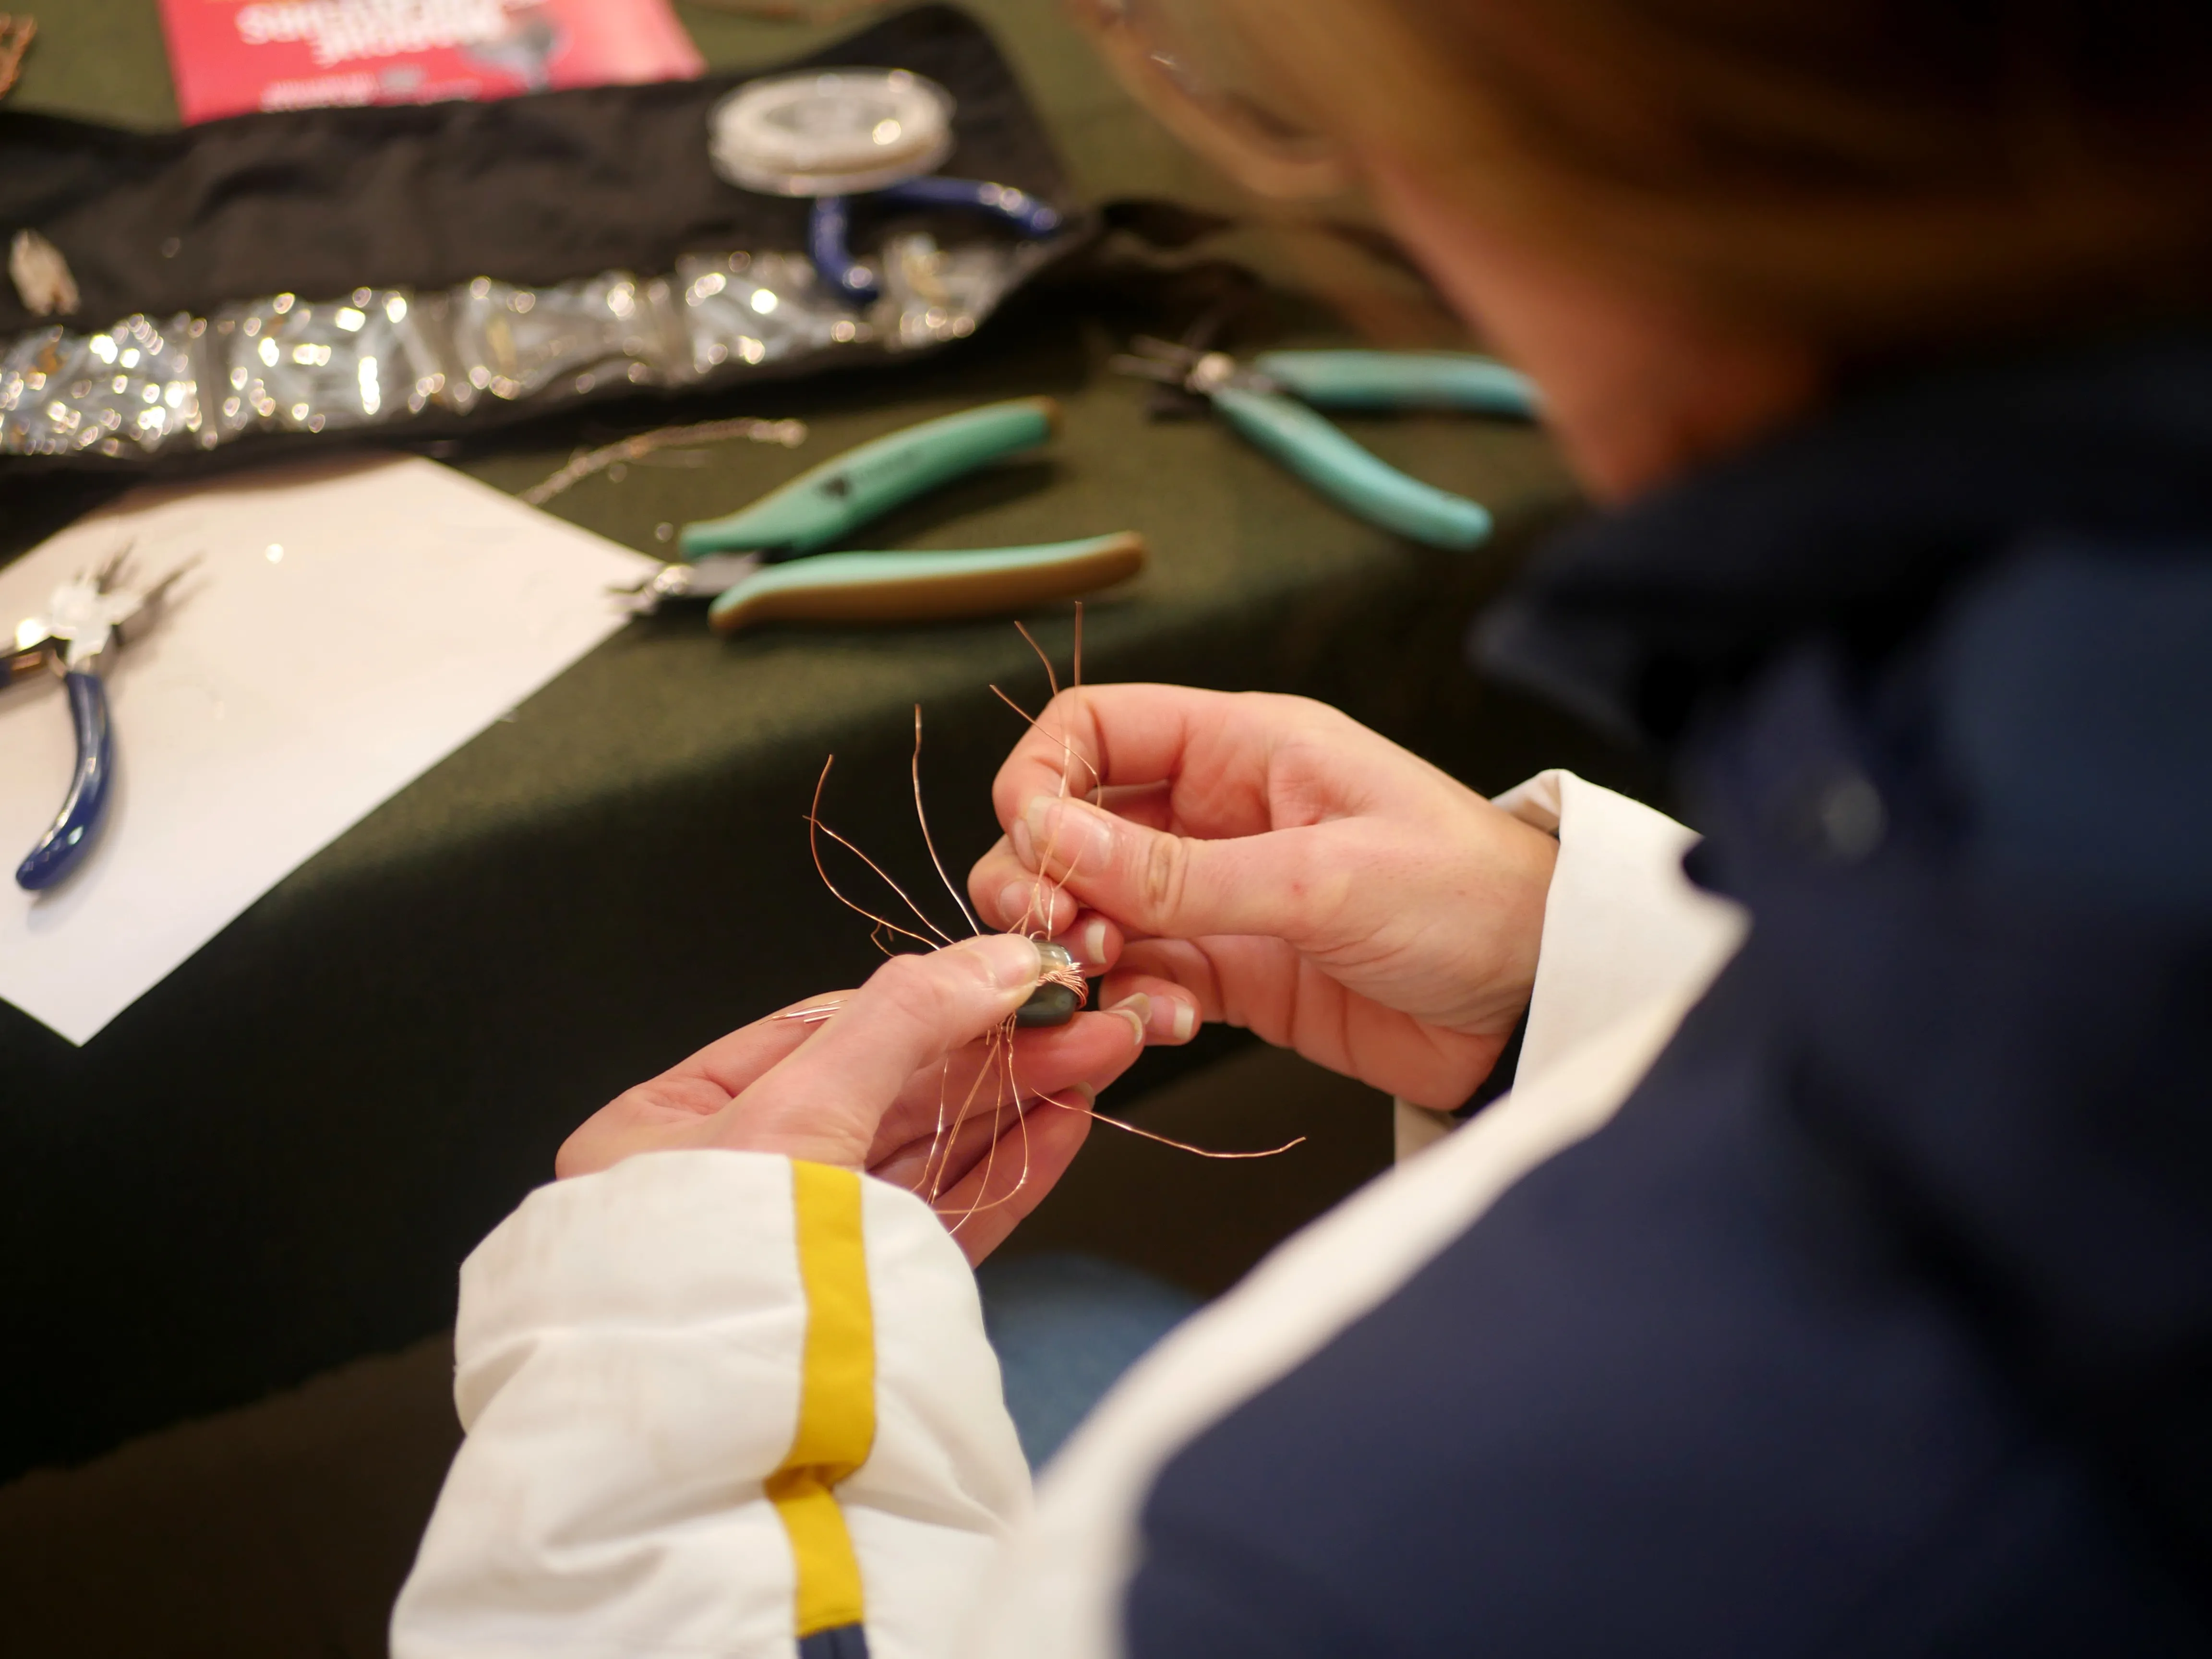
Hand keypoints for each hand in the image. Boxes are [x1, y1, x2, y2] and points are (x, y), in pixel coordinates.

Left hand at [556, 935, 1146, 1261]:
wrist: (728, 1464)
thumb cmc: (718, 1285)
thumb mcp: (797, 1112)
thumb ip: (902, 1022)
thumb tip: (994, 960)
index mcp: (668, 1132)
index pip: (820, 1035)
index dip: (931, 998)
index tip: (1017, 976)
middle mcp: (731, 1188)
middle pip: (888, 1092)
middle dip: (997, 1052)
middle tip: (1088, 1018)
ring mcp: (806, 1252)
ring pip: (927, 1154)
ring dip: (1019, 1101)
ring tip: (1098, 1056)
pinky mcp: (866, 1308)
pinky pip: (945, 1220)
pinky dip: (1009, 1170)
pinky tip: (1066, 1122)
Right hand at [968, 687, 1556, 1108]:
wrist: (1542, 1004)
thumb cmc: (1472, 901)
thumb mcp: (1324, 877)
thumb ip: (1180, 872)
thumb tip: (1050, 840)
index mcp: (1243, 747)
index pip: (1094, 727)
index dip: (1042, 778)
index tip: (1035, 850)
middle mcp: (1217, 812)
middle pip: (1073, 822)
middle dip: (1044, 877)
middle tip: (1062, 935)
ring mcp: (1220, 896)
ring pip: (1096, 907)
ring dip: (1082, 948)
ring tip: (1112, 982)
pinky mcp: (1234, 973)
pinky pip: (1143, 979)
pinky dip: (1134, 1005)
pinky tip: (1167, 1025)